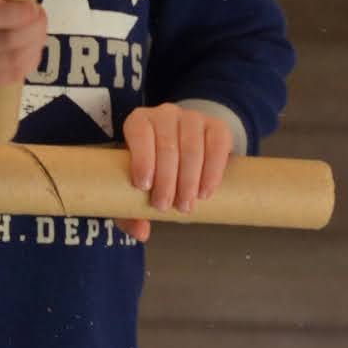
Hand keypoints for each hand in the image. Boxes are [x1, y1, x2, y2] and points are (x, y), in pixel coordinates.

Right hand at [0, 0, 48, 89]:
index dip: (18, 13)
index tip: (33, 5)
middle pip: (6, 41)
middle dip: (34, 28)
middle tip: (40, 14)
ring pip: (11, 63)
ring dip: (34, 46)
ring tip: (38, 30)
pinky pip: (5, 78)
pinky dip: (25, 65)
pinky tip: (30, 50)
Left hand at [119, 103, 233, 243]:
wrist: (183, 151)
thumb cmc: (152, 169)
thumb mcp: (135, 185)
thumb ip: (129, 209)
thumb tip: (142, 233)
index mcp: (139, 121)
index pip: (139, 132)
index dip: (141, 157)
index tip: (143, 185)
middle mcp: (165, 114)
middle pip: (167, 145)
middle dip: (166, 179)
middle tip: (165, 206)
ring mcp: (193, 118)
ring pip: (192, 147)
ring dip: (189, 180)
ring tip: (185, 205)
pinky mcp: (217, 127)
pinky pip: (218, 145)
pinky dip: (212, 171)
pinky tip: (205, 191)